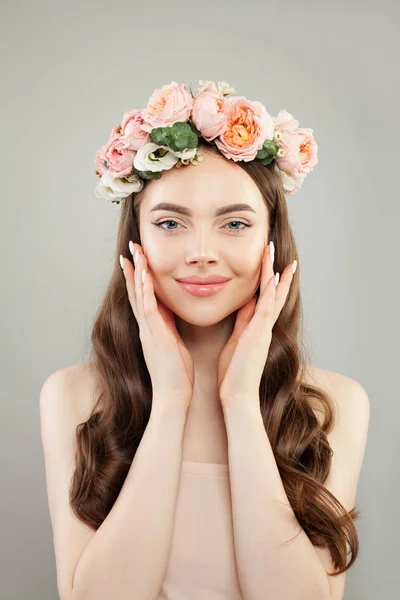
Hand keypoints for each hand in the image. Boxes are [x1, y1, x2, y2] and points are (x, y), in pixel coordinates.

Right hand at [120, 242, 193, 412]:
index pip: (143, 297)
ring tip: (132, 252)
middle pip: (136, 291)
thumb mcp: (174, 344)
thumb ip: (170, 328)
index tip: (136, 258)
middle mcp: (146, 327)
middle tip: (130, 247)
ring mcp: (148, 331)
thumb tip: (172, 313)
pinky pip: (148, 309)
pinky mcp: (155, 336)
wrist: (173, 397)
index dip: (139, 277)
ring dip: (136, 272)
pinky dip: (145, 291)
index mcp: (152, 328)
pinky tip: (144, 274)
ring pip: (139, 295)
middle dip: (133, 268)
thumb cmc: (177, 375)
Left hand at [217, 242, 295, 410]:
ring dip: (273, 271)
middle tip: (274, 246)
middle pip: (272, 291)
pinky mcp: (259, 335)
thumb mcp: (236, 340)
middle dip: (273, 268)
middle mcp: (264, 326)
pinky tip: (273, 275)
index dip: (267, 278)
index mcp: (256, 327)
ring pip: (272, 294)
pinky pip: (267, 308)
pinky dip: (271, 291)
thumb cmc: (233, 374)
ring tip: (273, 250)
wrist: (237, 396)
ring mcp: (263, 330)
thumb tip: (244, 304)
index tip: (268, 260)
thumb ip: (242, 323)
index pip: (264, 297)